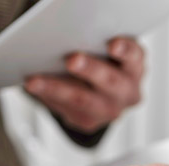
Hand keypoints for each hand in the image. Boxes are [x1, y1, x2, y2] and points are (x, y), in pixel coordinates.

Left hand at [24, 37, 143, 132]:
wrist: (103, 93)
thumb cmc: (104, 62)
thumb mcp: (107, 52)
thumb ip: (95, 45)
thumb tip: (65, 39)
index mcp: (135, 68)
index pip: (134, 58)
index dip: (125, 51)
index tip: (112, 44)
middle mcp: (127, 92)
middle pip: (110, 81)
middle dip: (90, 70)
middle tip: (71, 60)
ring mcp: (110, 111)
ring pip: (84, 101)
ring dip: (58, 89)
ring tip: (36, 81)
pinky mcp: (89, 122)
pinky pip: (67, 110)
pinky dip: (48, 96)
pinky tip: (34, 86)